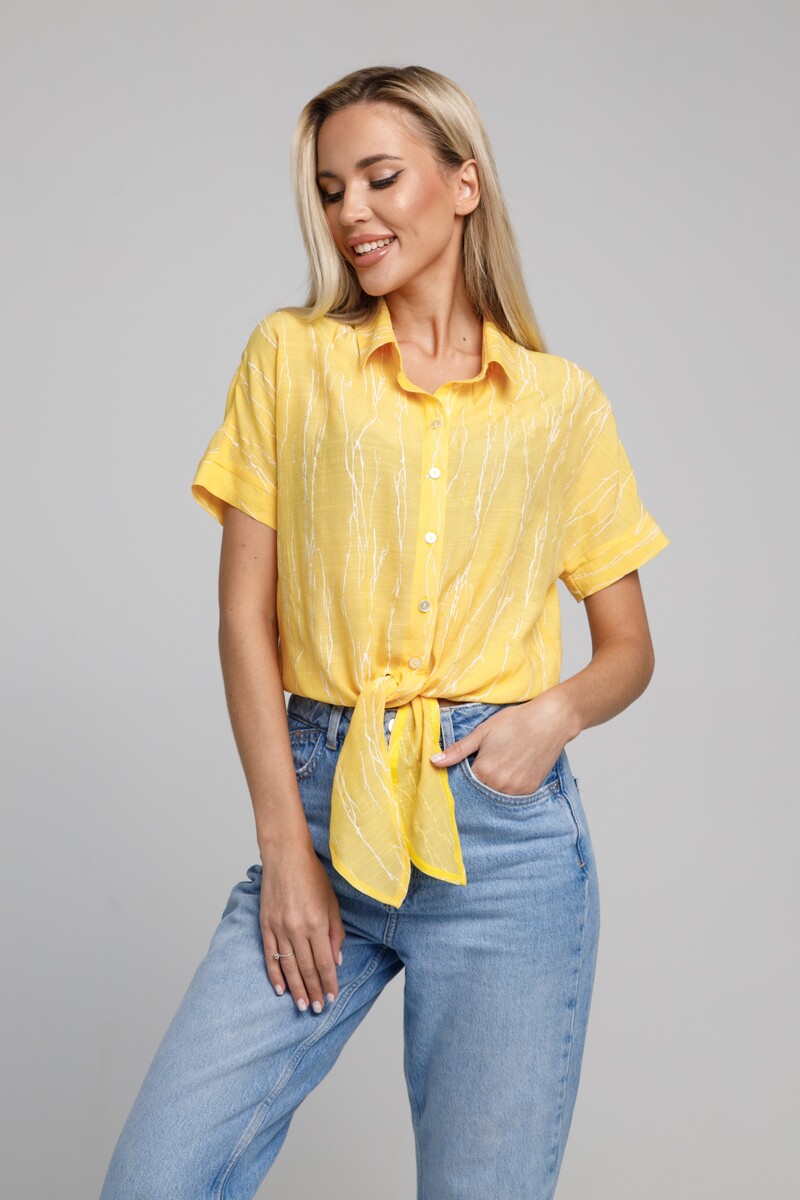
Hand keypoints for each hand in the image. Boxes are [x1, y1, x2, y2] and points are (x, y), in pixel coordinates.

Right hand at [259, 839, 345, 1013]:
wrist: (285, 856)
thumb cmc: (312, 876)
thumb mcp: (332, 903)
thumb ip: (335, 933)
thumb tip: (335, 961)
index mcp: (316, 923)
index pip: (324, 962)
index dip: (328, 983)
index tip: (332, 997)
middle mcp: (296, 929)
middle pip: (307, 968)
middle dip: (314, 991)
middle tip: (318, 1009)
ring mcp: (278, 928)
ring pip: (288, 966)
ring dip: (296, 988)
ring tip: (302, 1005)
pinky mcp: (265, 925)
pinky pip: (270, 956)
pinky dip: (275, 974)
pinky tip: (280, 989)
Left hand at [431, 690, 574, 794]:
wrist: (550, 720)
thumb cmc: (516, 722)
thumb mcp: (482, 732)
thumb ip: (458, 750)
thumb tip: (433, 762)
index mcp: (483, 772)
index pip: (464, 783)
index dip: (464, 773)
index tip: (470, 763)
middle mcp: (499, 786)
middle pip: (479, 790)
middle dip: (479, 780)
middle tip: (489, 760)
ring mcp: (516, 790)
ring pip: (495, 794)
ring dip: (493, 784)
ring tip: (502, 762)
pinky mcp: (530, 790)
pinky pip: (512, 795)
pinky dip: (508, 785)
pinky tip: (513, 768)